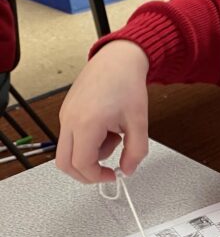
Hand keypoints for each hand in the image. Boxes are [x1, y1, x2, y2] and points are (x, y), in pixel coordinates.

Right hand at [56, 41, 149, 183]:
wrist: (117, 59)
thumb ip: (136, 152)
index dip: (97, 176)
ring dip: (90, 154)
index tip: (112, 176)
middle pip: (64, 163)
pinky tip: (106, 129)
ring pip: (68, 151)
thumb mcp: (139, 123)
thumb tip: (128, 170)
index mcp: (86, 123)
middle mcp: (70, 120)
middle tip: (106, 171)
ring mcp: (65, 115)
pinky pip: (71, 138)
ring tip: (113, 136)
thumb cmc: (126, 83)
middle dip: (86, 174)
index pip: (82, 164)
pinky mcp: (66, 112)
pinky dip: (87, 142)